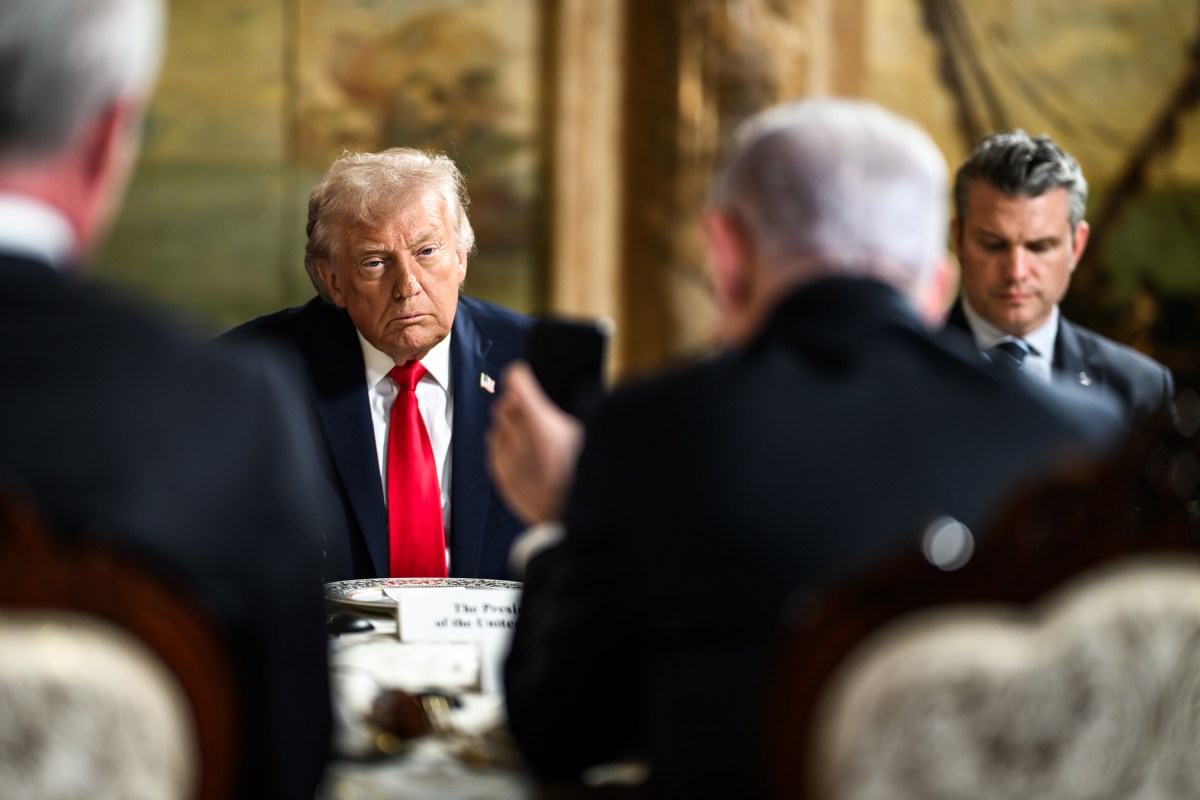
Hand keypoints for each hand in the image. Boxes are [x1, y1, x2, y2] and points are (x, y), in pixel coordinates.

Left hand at [486, 361, 583, 524]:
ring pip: (496, 428)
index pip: (518, 383)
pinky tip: (517, 451)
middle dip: (516, 402)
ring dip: (508, 425)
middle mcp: (519, 438)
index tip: (522, 374)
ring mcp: (508, 459)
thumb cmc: (586, 482)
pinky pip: (492, 451)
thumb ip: (569, 418)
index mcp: (542, 423)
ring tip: (527, 432)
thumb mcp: (588, 439)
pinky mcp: (502, 478)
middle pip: (505, 405)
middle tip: (530, 406)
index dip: (520, 376)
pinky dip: (502, 447)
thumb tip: (577, 400)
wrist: (571, 523)